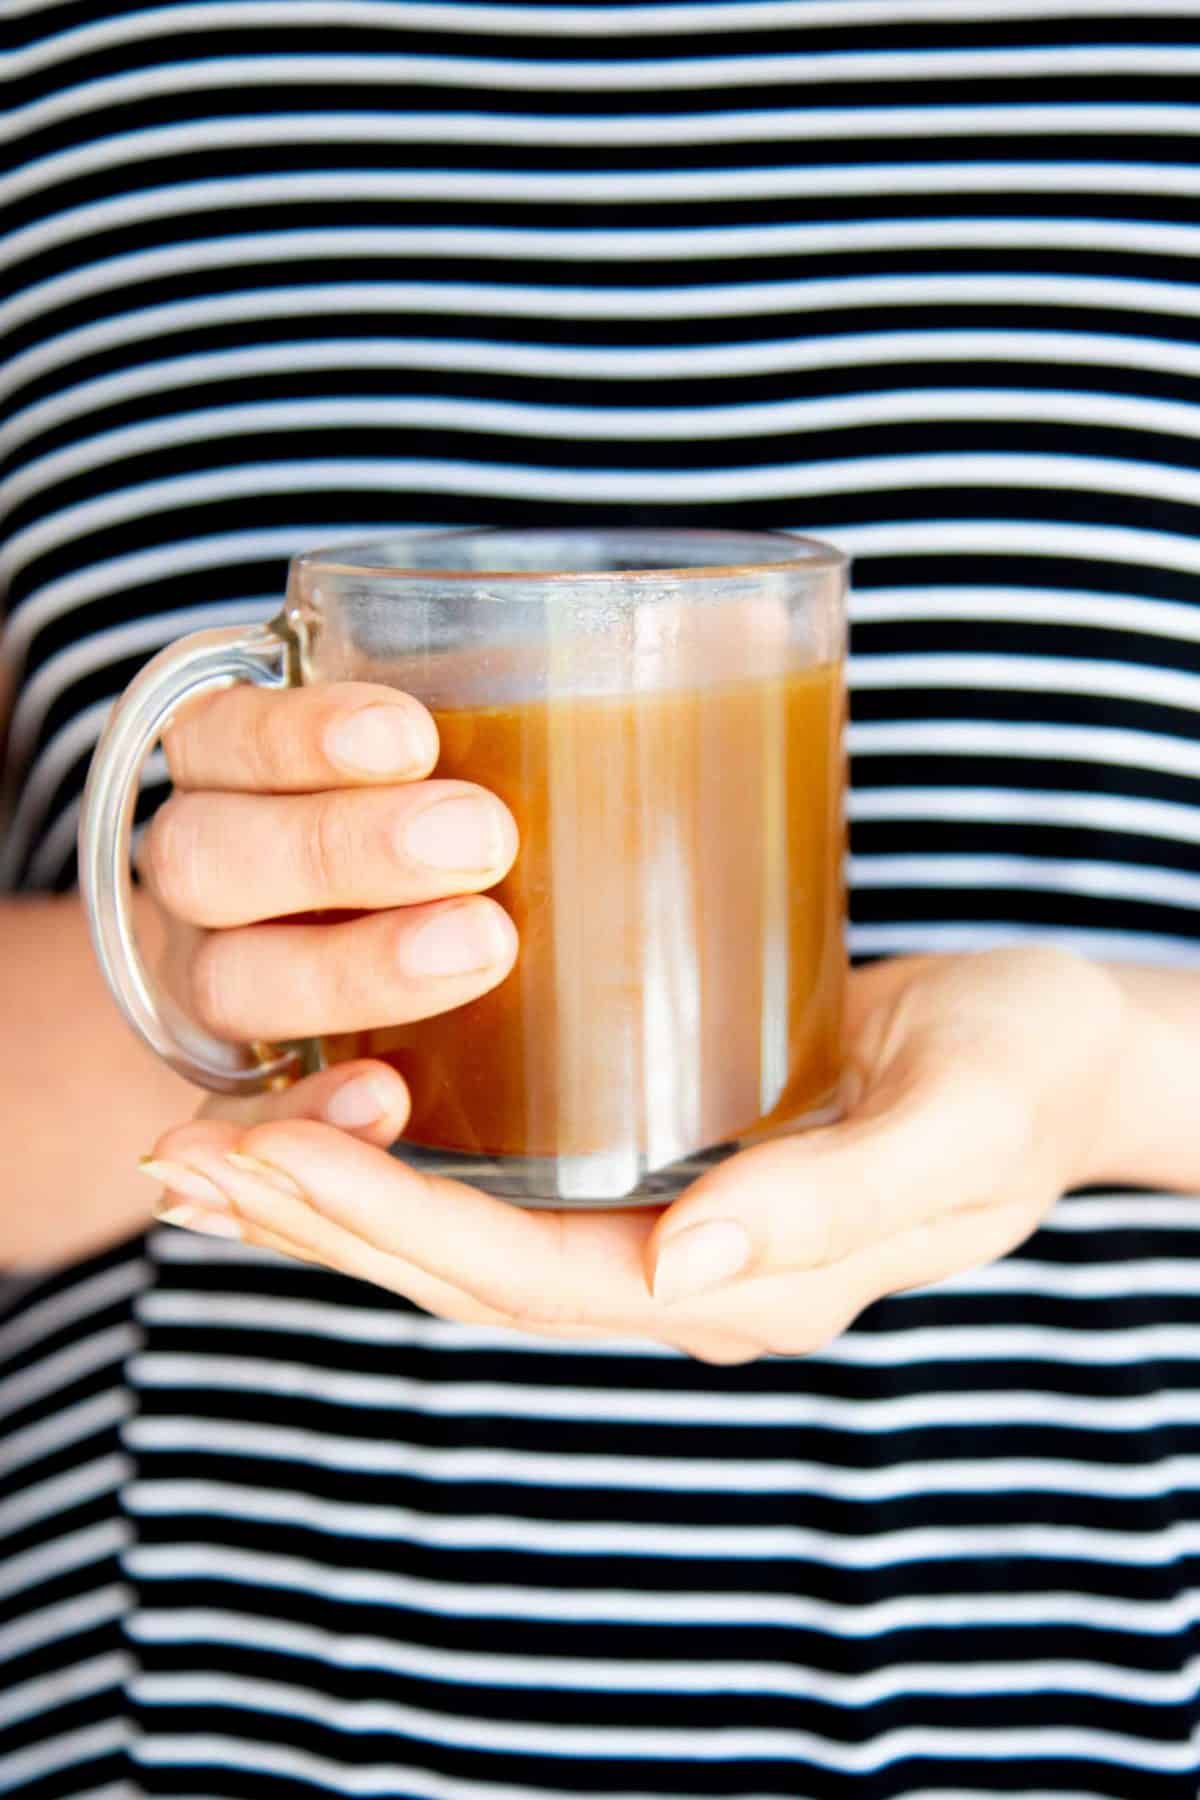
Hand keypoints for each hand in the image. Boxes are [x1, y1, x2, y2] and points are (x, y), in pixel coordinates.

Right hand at [140, 677, 518, 1106]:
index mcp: (222, 770)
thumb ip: (497, 744)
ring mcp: (208, 984)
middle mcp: (199, 877)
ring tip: (483, 949)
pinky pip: (242, 1116)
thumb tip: (686, 716)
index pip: (220, 737)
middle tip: (482, 840)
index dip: (297, 737)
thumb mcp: (445, 764)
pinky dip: (309, 1111)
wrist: (349, 965)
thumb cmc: (436, 828)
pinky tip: (388, 1097)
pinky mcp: (233, 1090)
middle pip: (206, 859)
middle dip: (341, 848)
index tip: (411, 738)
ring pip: (226, 981)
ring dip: (351, 969)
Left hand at [142, 947, 1125, 1362]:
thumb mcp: (956, 1125)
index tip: (263, 1160)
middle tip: (177, 1160)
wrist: (1065, 1053)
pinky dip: (409, 1156)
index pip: (528, 1278)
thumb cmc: (1026, 1073)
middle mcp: (690, 1275)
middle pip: (468, 1275)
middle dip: (320, 1223)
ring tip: (211, 1148)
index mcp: (747, 1285)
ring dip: (338, 1201)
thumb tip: (682, 1266)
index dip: (390, 1227)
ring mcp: (672, 1229)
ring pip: (472, 1238)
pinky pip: (512, 1184)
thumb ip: (833, 1201)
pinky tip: (341, 1109)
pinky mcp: (665, 1164)